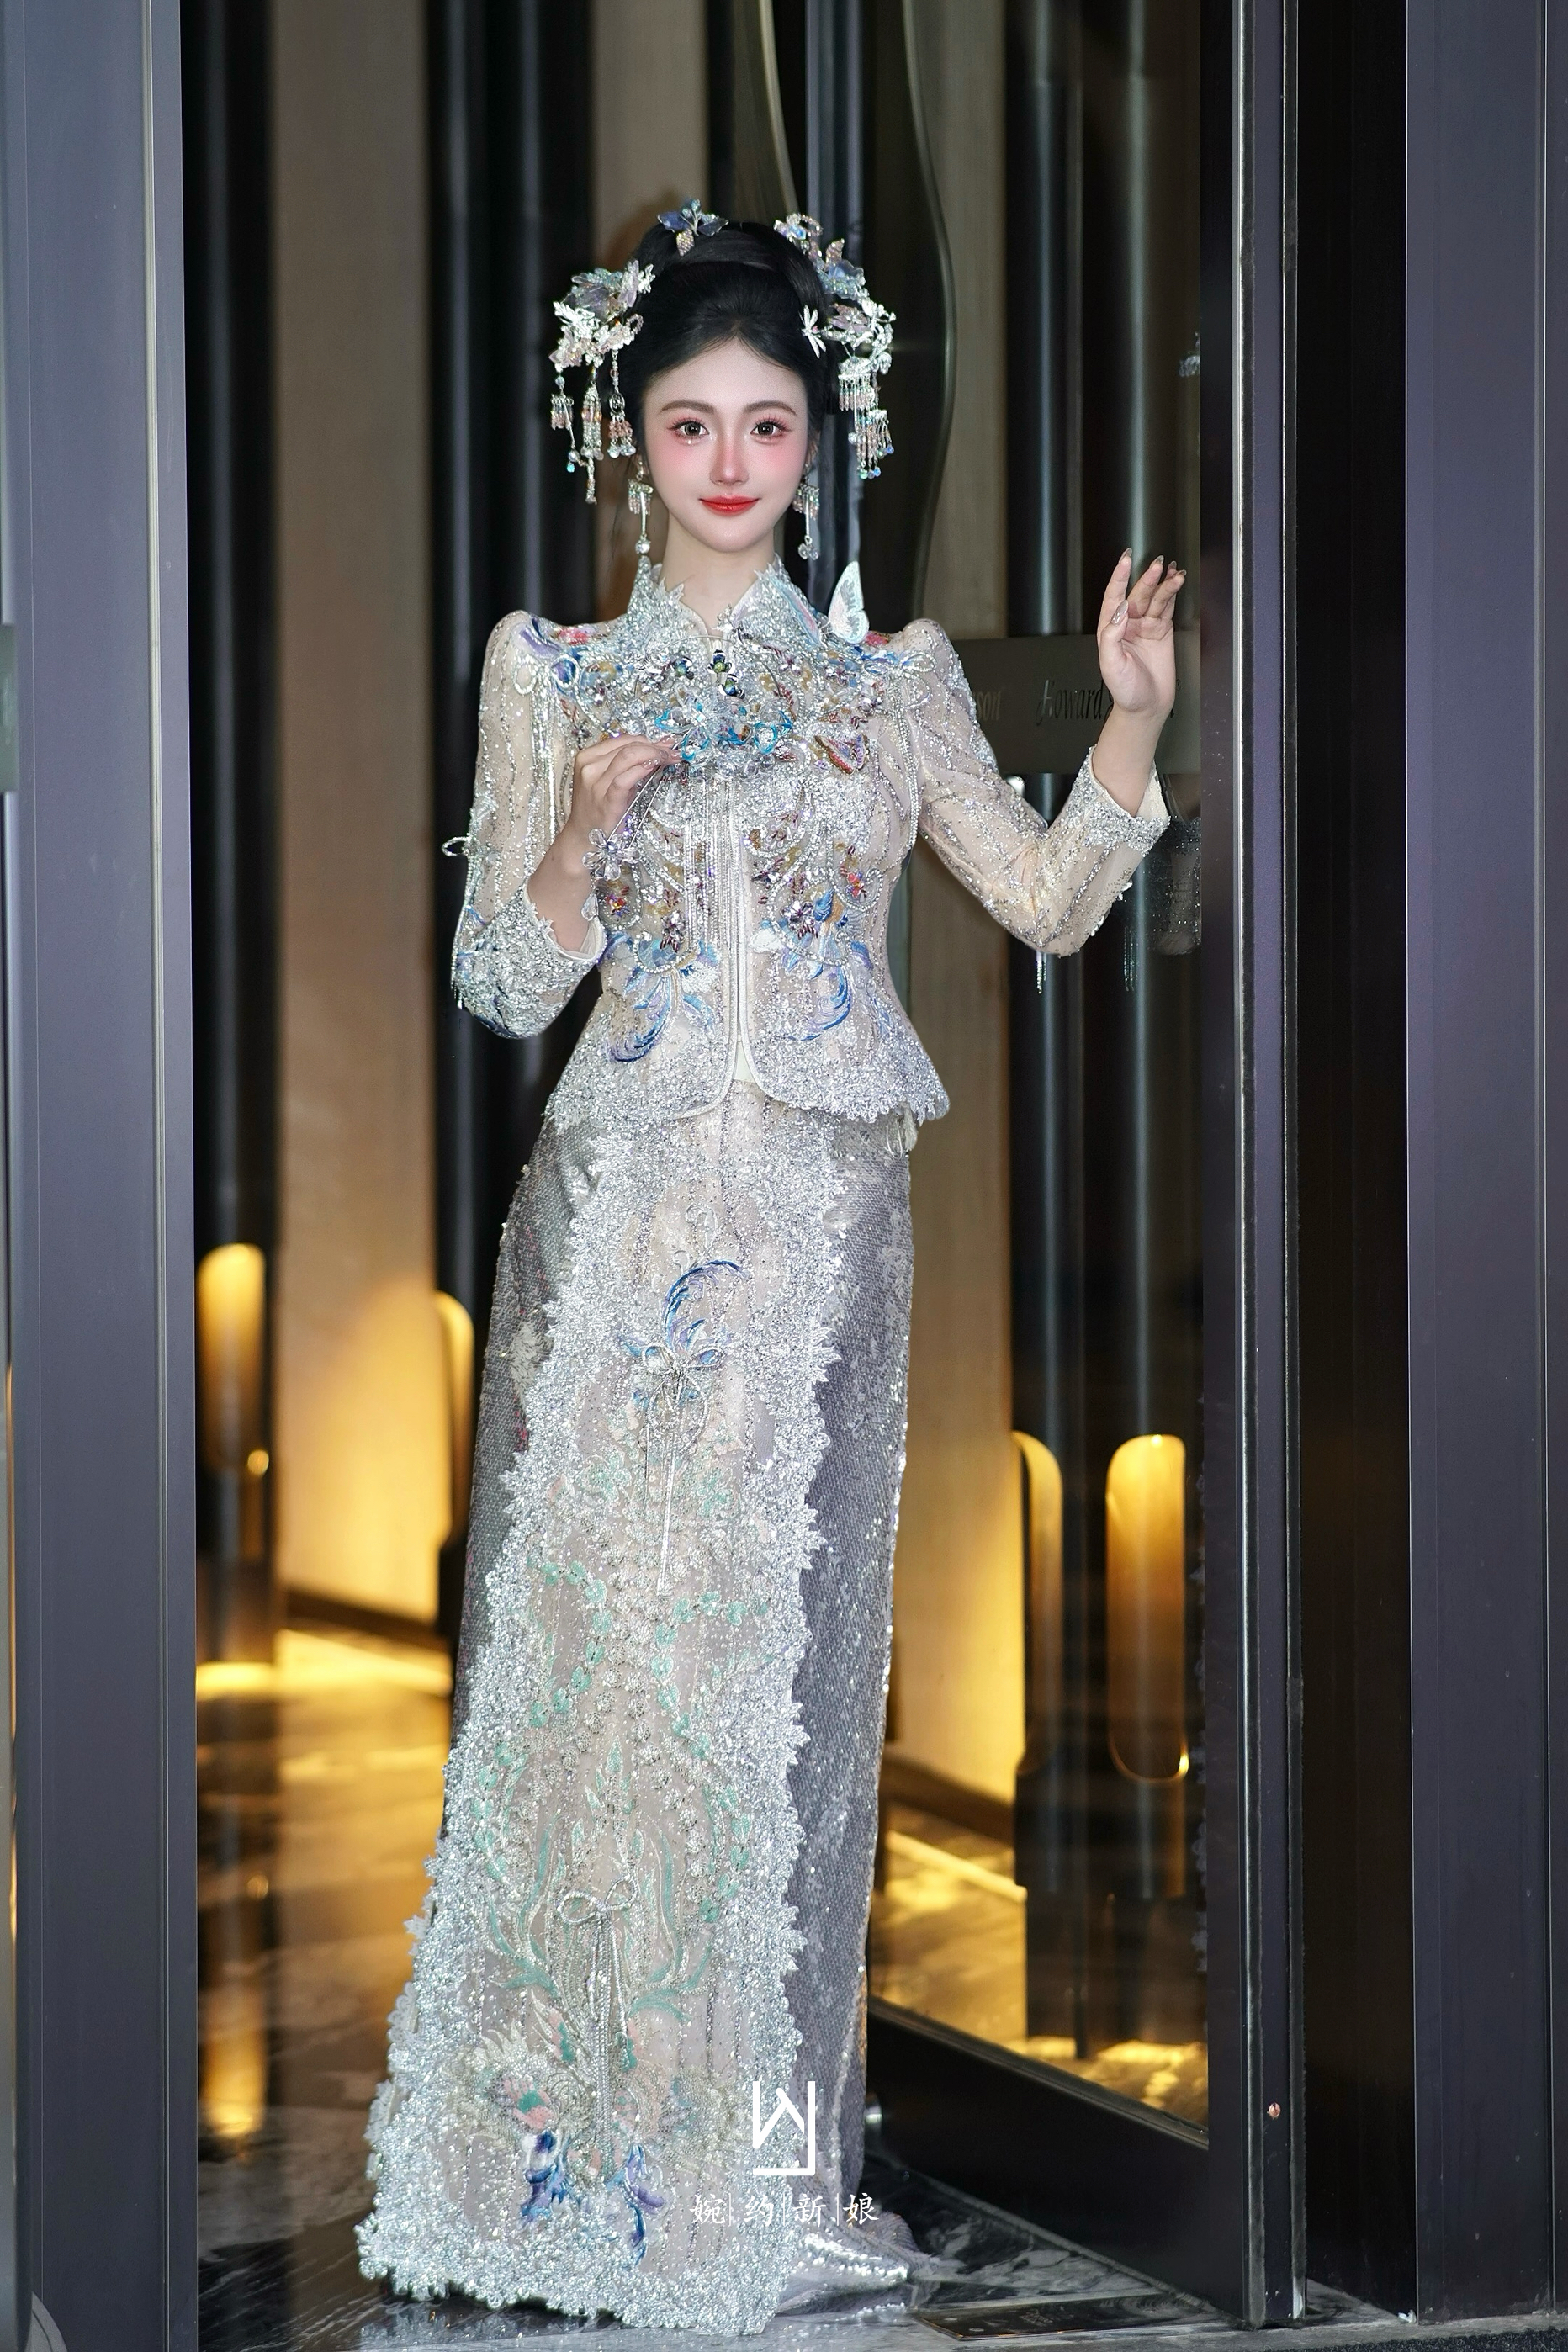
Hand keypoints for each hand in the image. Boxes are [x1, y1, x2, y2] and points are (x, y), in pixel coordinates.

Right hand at [527, 733, 675, 949]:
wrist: (582, 838)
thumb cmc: (597, 810)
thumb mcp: (605, 781)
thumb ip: (623, 765)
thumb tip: (654, 751)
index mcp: (587, 757)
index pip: (622, 739)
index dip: (646, 739)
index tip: (664, 744)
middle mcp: (589, 766)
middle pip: (628, 745)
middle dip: (654, 746)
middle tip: (672, 751)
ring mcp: (596, 782)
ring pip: (629, 755)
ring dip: (654, 754)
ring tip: (670, 758)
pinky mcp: (607, 798)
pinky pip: (628, 777)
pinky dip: (644, 769)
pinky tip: (656, 768)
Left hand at [1090, 551, 1184, 813]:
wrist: (1146, 706)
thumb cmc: (1125, 689)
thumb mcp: (1110, 664)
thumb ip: (1111, 635)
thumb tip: (1119, 610)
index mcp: (1110, 629)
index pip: (1114, 597)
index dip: (1119, 578)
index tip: (1126, 560)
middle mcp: (1127, 624)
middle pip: (1137, 594)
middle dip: (1147, 579)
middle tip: (1157, 566)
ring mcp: (1145, 626)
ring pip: (1154, 598)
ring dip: (1163, 584)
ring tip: (1172, 572)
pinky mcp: (1161, 631)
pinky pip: (1166, 608)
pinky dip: (1172, 594)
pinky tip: (1176, 582)